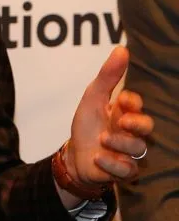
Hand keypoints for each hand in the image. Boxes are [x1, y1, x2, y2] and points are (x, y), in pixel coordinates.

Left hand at [63, 45, 153, 203]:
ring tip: (102, 139)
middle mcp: (130, 132)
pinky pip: (127, 170)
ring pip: (137, 148)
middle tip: (122, 122)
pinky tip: (98, 157)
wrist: (74, 157)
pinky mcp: (124, 171)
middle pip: (147, 127)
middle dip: (137, 124)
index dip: (132, 102)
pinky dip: (112, 163)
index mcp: (123, 113)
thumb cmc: (86, 125)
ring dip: (119, 143)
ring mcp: (128, 152)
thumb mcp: (92, 98)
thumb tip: (122, 48)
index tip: (122, 100)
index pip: (137, 105)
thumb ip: (107, 76)